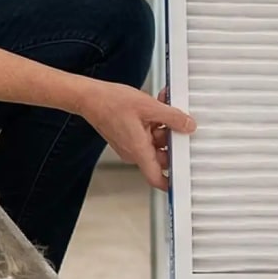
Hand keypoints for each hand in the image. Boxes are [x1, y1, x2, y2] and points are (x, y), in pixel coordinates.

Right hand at [74, 80, 195, 191]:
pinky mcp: (126, 137)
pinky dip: (152, 124)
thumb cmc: (109, 103)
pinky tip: (153, 108)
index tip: (184, 177)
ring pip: (154, 143)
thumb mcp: (148, 106)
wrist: (89, 97)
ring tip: (163, 108)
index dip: (172, 181)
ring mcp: (128, 145)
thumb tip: (187, 125)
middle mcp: (132, 152)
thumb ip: (172, 117)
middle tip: (177, 124)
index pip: (157, 178)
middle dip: (171, 140)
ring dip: (162, 127)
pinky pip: (145, 135)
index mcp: (138, 150)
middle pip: (160, 156)